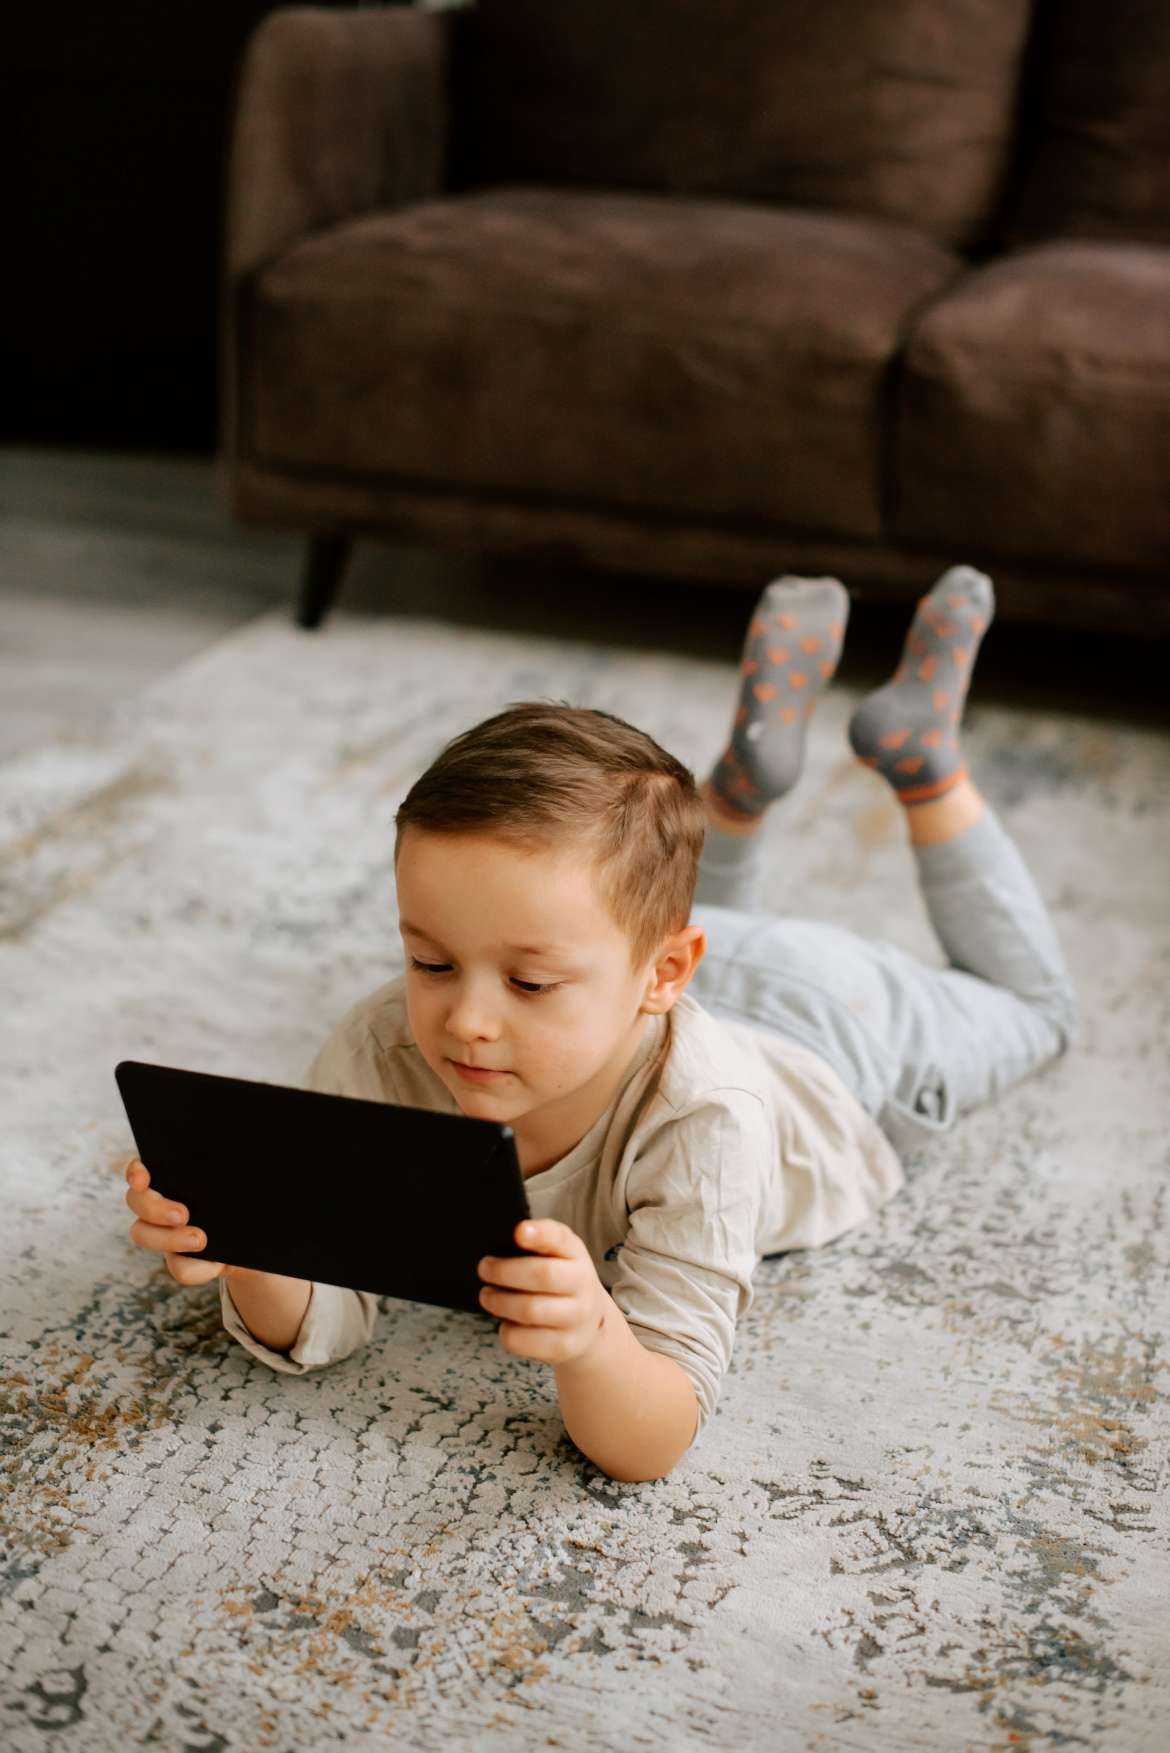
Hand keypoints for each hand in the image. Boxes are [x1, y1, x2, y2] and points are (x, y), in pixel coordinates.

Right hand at [124, 1156, 253, 1287]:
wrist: (264, 1237)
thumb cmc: (252, 1199)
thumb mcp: (247, 1182)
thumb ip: (233, 1172)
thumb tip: (236, 1156)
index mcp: (175, 1176)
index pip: (142, 1168)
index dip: (136, 1172)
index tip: (142, 1179)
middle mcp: (161, 1202)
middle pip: (136, 1201)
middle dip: (154, 1208)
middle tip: (182, 1214)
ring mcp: (166, 1233)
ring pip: (144, 1235)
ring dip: (170, 1239)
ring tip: (201, 1240)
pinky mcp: (181, 1261)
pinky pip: (178, 1268)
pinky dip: (197, 1269)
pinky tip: (217, 1265)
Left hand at [477, 1218, 609, 1366]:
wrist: (588, 1325)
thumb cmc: (561, 1280)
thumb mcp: (558, 1254)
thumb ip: (537, 1242)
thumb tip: (500, 1242)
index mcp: (575, 1253)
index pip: (560, 1239)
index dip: (540, 1234)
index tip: (519, 1231)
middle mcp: (582, 1284)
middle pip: (542, 1275)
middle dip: (505, 1272)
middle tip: (484, 1268)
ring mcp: (576, 1318)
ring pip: (530, 1310)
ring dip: (500, 1302)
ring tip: (487, 1296)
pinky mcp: (564, 1347)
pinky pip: (523, 1340)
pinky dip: (507, 1330)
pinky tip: (506, 1322)